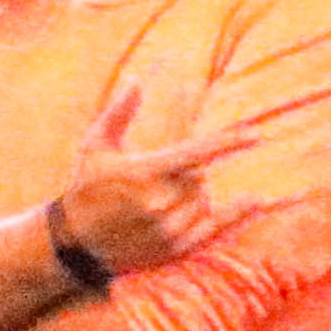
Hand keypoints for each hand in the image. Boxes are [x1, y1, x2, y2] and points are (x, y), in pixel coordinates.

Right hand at [52, 85, 261, 276]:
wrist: (76, 244)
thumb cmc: (86, 187)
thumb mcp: (95, 146)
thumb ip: (118, 112)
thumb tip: (137, 80)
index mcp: (143, 173)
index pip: (195, 153)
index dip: (227, 143)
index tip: (255, 134)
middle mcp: (159, 203)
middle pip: (198, 177)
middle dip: (191, 172)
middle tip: (167, 176)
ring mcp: (168, 230)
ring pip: (204, 201)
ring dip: (197, 193)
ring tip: (168, 196)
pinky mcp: (173, 250)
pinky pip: (213, 230)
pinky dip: (234, 214)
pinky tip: (253, 199)